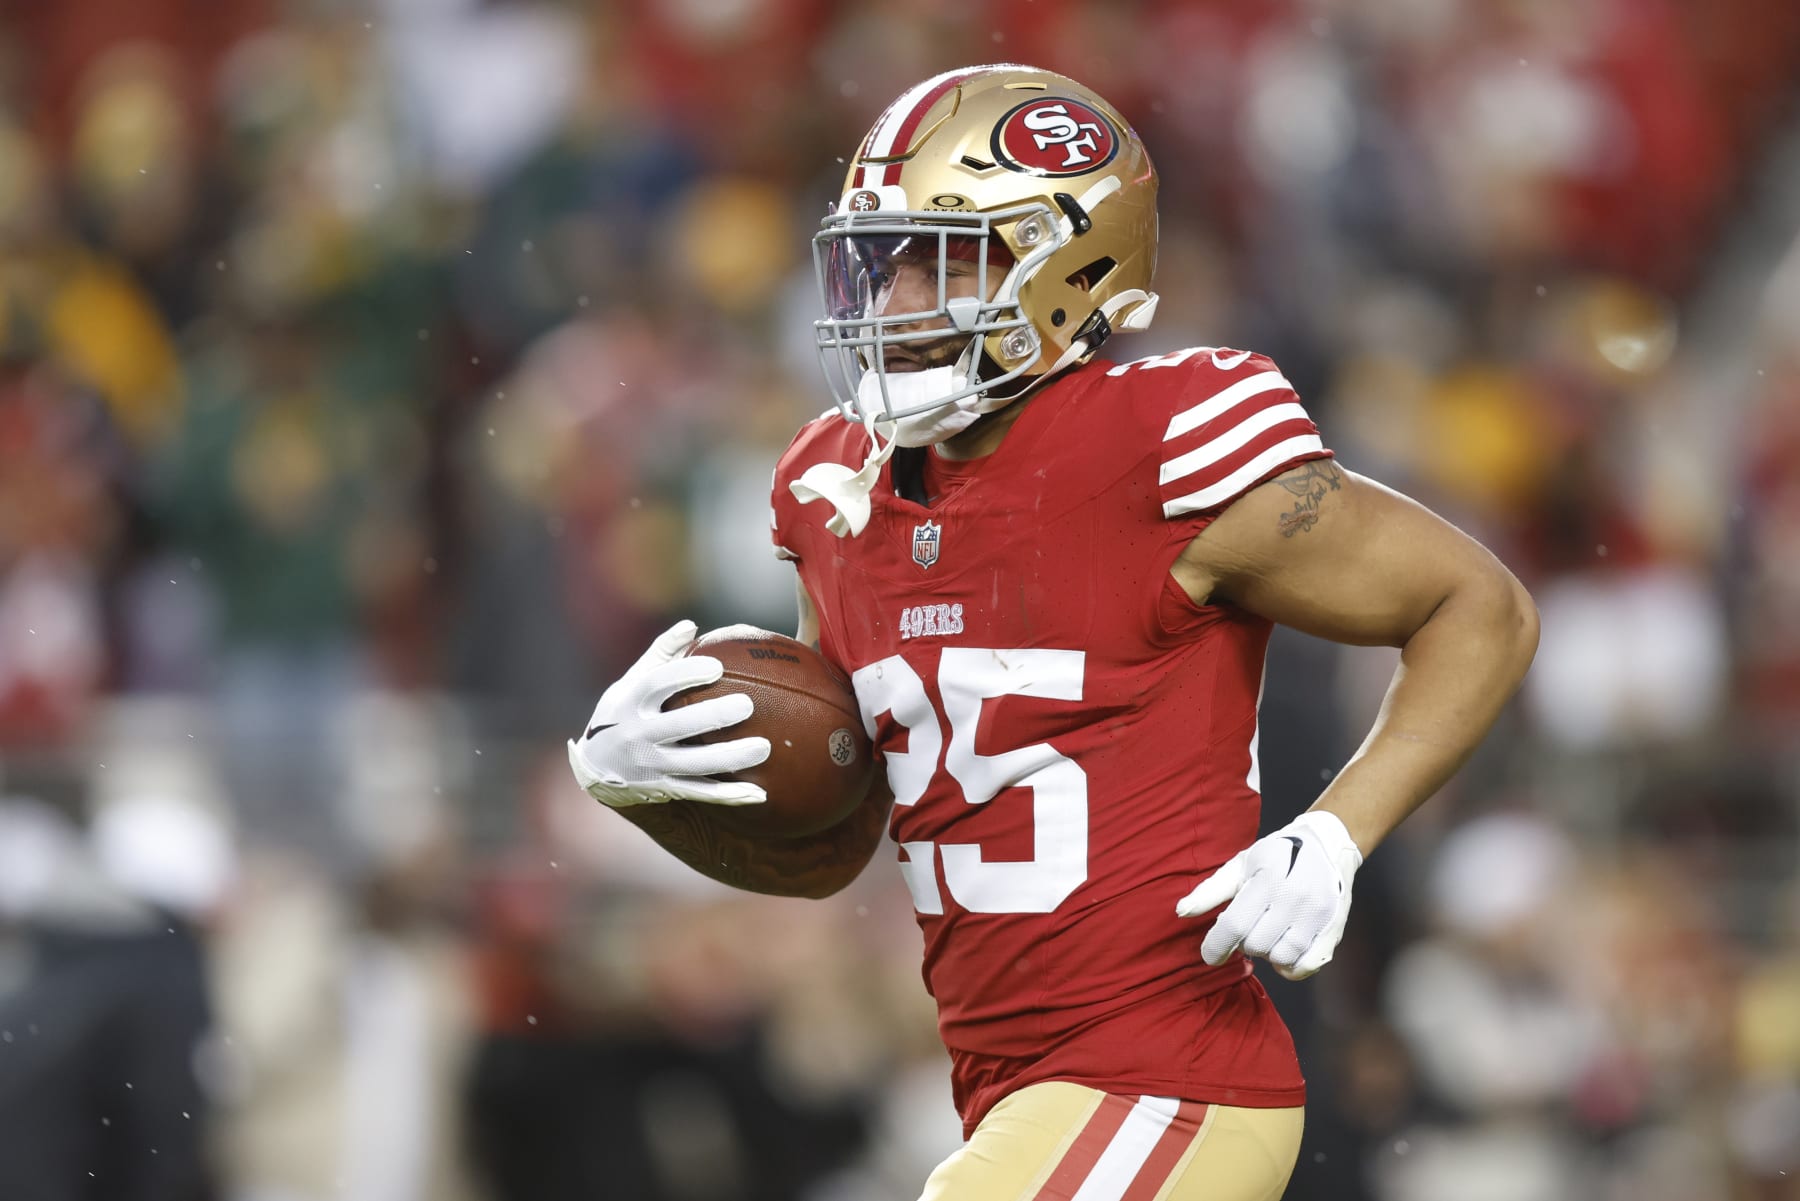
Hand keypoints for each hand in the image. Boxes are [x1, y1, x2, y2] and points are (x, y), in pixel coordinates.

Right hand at [566, 620, 770, 807]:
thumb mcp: (630, 681)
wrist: (595, 767)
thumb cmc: (623, 712)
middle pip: (678, 726)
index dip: (685, 675)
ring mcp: (651, 766)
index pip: (656, 685)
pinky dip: (729, 795)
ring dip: (729, 758)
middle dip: (713, 717)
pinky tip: (759, 793)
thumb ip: (661, 652)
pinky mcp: (665, 789)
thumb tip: (692, 625)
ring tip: (764, 748)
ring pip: (694, 764)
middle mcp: (637, 735)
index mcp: (630, 702)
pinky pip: (701, 793)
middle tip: (748, 705)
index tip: (716, 666)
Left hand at [1175, 810, 1363, 980]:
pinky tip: (1283, 949)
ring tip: (1267, 934)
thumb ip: (1211, 890)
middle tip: (1248, 927)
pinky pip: (1307, 966)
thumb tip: (1181, 912)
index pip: (1234, 925)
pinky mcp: (1334, 929)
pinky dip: (1291, 966)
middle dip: (1244, 942)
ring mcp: (1318, 916)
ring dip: (1267, 952)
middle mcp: (1295, 899)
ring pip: (1281, 958)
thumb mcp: (1241, 864)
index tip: (1210, 955)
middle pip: (1256, 945)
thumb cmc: (1277, 855)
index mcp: (1268, 880)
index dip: (1216, 946)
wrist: (1328, 846)